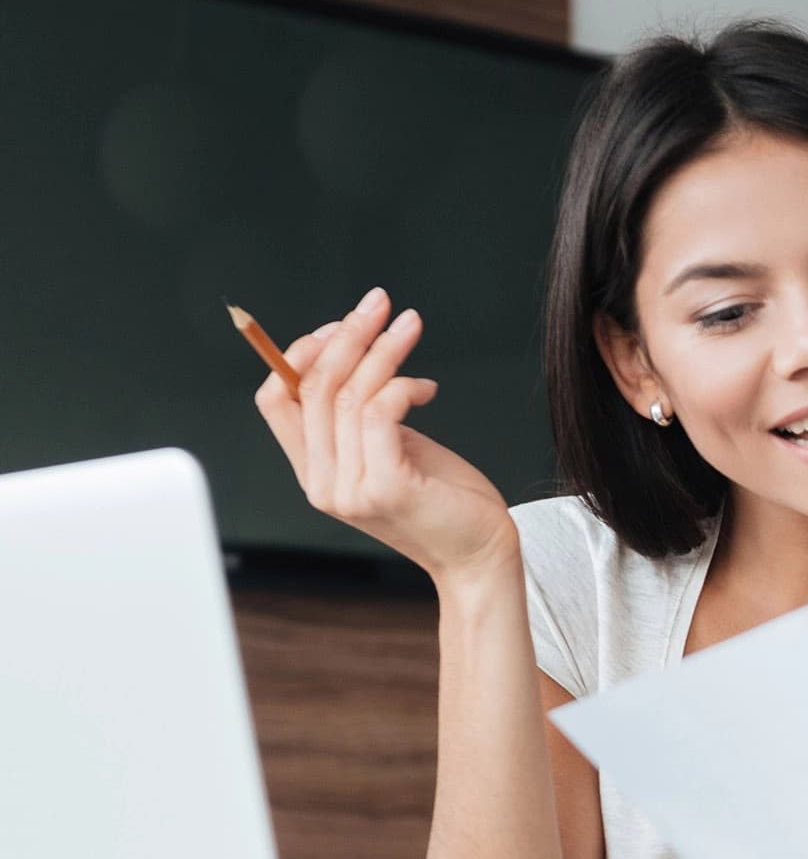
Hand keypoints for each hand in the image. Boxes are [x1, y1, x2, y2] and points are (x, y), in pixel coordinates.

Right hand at [252, 286, 516, 582]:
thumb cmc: (444, 498)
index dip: (298, 354)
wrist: (480, 555)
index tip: (340, 325)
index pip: (275, 401)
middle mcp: (322, 482)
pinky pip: (379, 413)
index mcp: (315, 471)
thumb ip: (363, 418)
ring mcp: (349, 489)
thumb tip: (355, 354)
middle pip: (312, 387)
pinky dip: (402, 385)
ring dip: (382, 349)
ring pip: (348, 394)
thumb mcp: (393, 449)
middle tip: (379, 303)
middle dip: (347, 334)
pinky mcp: (386, 487)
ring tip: (410, 324)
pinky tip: (427, 388)